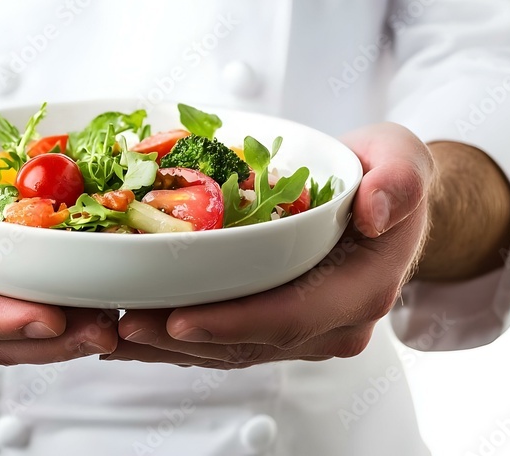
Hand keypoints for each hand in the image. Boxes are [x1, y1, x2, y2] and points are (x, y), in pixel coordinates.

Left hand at [106, 123, 434, 367]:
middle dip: (179, 339)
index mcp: (359, 289)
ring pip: (224, 350)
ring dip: (165, 347)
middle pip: (245, 342)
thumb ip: (398, 180)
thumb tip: (375, 209)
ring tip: (108, 331)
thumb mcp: (400, 159)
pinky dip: (172, 338)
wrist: (381, 201)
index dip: (231, 322)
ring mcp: (299, 331)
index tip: (178, 319)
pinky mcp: (271, 327)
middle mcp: (329, 324)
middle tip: (121, 324)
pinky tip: (128, 330)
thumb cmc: (383, 176)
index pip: (290, 315)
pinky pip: (218, 340)